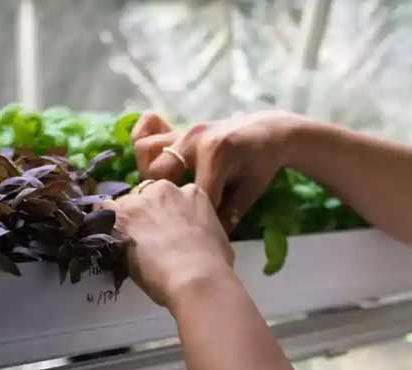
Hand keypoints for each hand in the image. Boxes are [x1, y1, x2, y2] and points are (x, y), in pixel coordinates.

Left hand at [100, 180, 234, 306]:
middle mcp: (167, 189)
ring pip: (126, 203)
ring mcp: (143, 200)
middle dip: (146, 214)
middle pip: (148, 195)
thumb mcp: (218, 241)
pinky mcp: (122, 215)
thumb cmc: (214, 266)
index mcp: (193, 193)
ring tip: (128, 245)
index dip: (167, 215)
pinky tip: (107, 238)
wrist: (196, 277)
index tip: (166, 231)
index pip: (173, 197)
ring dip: (126, 220)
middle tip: (148, 240)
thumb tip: (202, 242)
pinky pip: (104, 210)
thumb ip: (204, 231)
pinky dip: (103, 222)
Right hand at [131, 111, 307, 230]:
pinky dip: (142, 139)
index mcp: (216, 156)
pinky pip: (149, 127)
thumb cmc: (261, 164)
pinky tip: (150, 159)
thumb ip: (228, 215)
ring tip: (164, 191)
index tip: (195, 231)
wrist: (269, 131)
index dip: (195, 217)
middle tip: (178, 211)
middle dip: (164, 196)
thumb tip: (208, 241)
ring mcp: (184, 130)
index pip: (194, 195)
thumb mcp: (250, 191)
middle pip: (159, 173)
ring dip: (150, 173)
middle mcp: (194, 140)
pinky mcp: (178, 127)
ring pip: (146, 150)